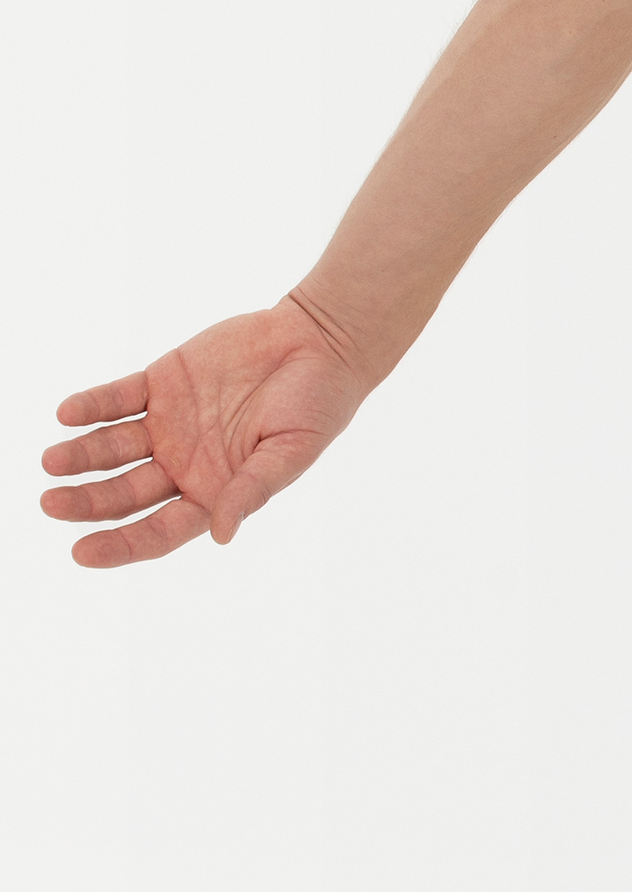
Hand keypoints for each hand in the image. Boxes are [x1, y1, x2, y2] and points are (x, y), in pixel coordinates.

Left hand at [40, 295, 368, 565]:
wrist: (320, 340)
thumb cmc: (318, 404)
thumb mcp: (291, 452)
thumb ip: (253, 489)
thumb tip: (223, 534)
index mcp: (213, 492)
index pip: (157, 529)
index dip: (119, 545)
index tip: (82, 552)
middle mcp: (182, 464)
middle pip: (122, 494)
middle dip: (85, 502)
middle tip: (51, 503)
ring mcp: (167, 423)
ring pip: (111, 448)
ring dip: (80, 456)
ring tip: (53, 459)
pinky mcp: (161, 382)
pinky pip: (117, 398)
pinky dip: (91, 406)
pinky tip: (68, 413)